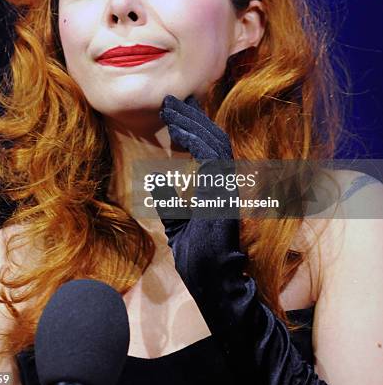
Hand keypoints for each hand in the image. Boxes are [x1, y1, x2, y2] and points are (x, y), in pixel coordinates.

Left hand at [156, 94, 242, 304]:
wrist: (214, 283)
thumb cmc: (198, 258)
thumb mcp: (178, 226)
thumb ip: (171, 202)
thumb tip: (157, 180)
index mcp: (216, 186)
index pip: (208, 148)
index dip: (193, 127)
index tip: (174, 113)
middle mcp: (225, 181)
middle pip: (211, 137)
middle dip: (190, 116)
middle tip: (170, 101)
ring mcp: (227, 184)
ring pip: (214, 140)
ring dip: (191, 121)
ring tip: (170, 106)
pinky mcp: (224, 189)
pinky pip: (212, 154)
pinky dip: (195, 137)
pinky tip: (178, 128)